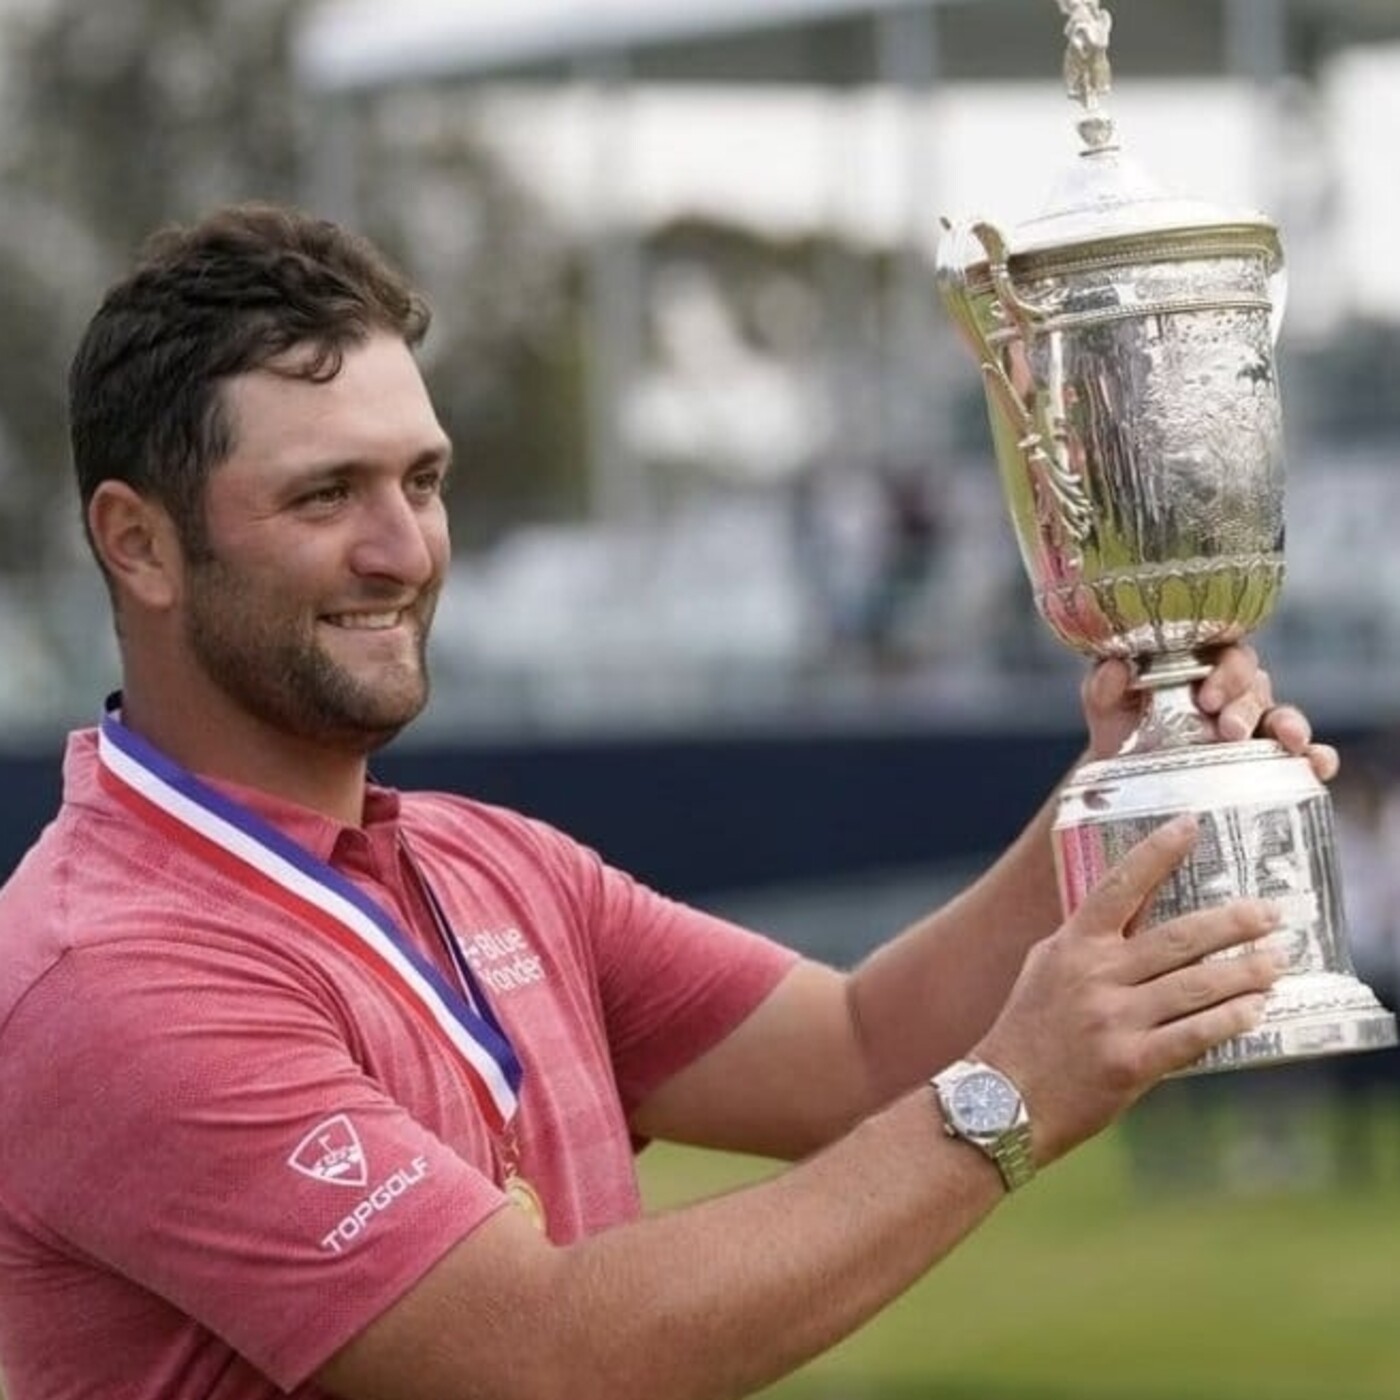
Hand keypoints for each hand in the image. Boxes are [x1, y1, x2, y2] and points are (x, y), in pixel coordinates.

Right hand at [970, 815, 1283, 1167]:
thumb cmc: (1028, 1030)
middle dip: (1233, 922)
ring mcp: (1113, 1019)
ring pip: (1196, 985)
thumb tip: (1138, 913)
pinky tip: (1255, 1010)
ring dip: (1245, 972)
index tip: (1191, 823)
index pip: (1120, 885)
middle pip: (1179, 937)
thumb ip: (1089, 942)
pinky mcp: (1130, 1063)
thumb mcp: (1047, 969)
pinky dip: (1230, 1020)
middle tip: (1270, 913)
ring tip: (1276, 962)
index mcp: (1072, 945)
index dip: (1157, 852)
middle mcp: (1095, 975)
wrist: (1002, 1099)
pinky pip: (1195, 1035)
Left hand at [1082, 646, 1338, 781]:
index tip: (1206, 697)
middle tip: (1228, 730)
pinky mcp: (1269, 758)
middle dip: (1245, 706)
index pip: (1226, 652)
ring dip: (1290, 726)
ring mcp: (1256, 724)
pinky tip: (1318, 766)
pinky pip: (1305, 753)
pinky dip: (1317, 757)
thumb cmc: (1120, 726)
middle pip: (1256, 685)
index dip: (1225, 671)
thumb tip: (1115, 667)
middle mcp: (1235, 690)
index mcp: (1201, 664)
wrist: (1125, 777)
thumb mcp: (1105, 703)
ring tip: (1287, 743)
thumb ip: (1104, 684)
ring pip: (1284, 715)